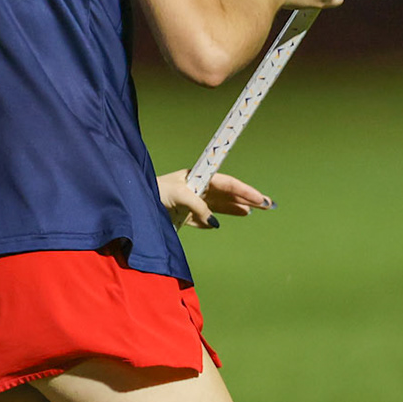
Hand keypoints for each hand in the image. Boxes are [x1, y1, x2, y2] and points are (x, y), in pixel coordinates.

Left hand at [158, 169, 273, 228]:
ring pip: (218, 206)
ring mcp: (190, 201)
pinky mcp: (181, 215)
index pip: (228, 183)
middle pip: (227, 193)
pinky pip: (201, 219)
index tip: (261, 199)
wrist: (134, 201)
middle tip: (268, 205)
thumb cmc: (155, 191)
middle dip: (246, 199)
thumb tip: (215, 223)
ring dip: (234, 208)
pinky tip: (217, 224)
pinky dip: (210, 221)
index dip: (245, 190)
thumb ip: (199, 207)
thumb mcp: (179, 195)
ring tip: (250, 213)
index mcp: (198, 177)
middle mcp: (196, 188)